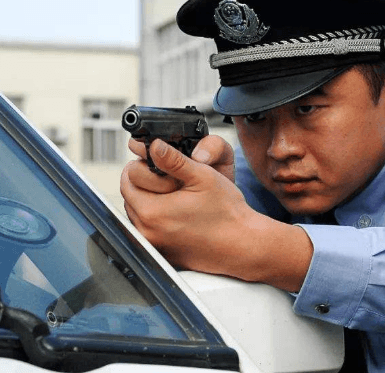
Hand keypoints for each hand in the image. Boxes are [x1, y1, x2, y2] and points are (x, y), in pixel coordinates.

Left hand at [120, 139, 312, 291]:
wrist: (242, 245)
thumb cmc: (227, 213)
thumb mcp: (203, 176)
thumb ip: (173, 159)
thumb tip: (154, 146)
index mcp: (152, 212)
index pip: (128, 178)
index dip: (146, 166)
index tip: (166, 168)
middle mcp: (147, 231)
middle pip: (131, 195)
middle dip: (147, 182)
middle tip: (174, 181)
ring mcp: (154, 244)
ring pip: (139, 211)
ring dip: (152, 199)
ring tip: (179, 197)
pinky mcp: (162, 251)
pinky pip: (149, 227)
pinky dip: (159, 217)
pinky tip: (180, 213)